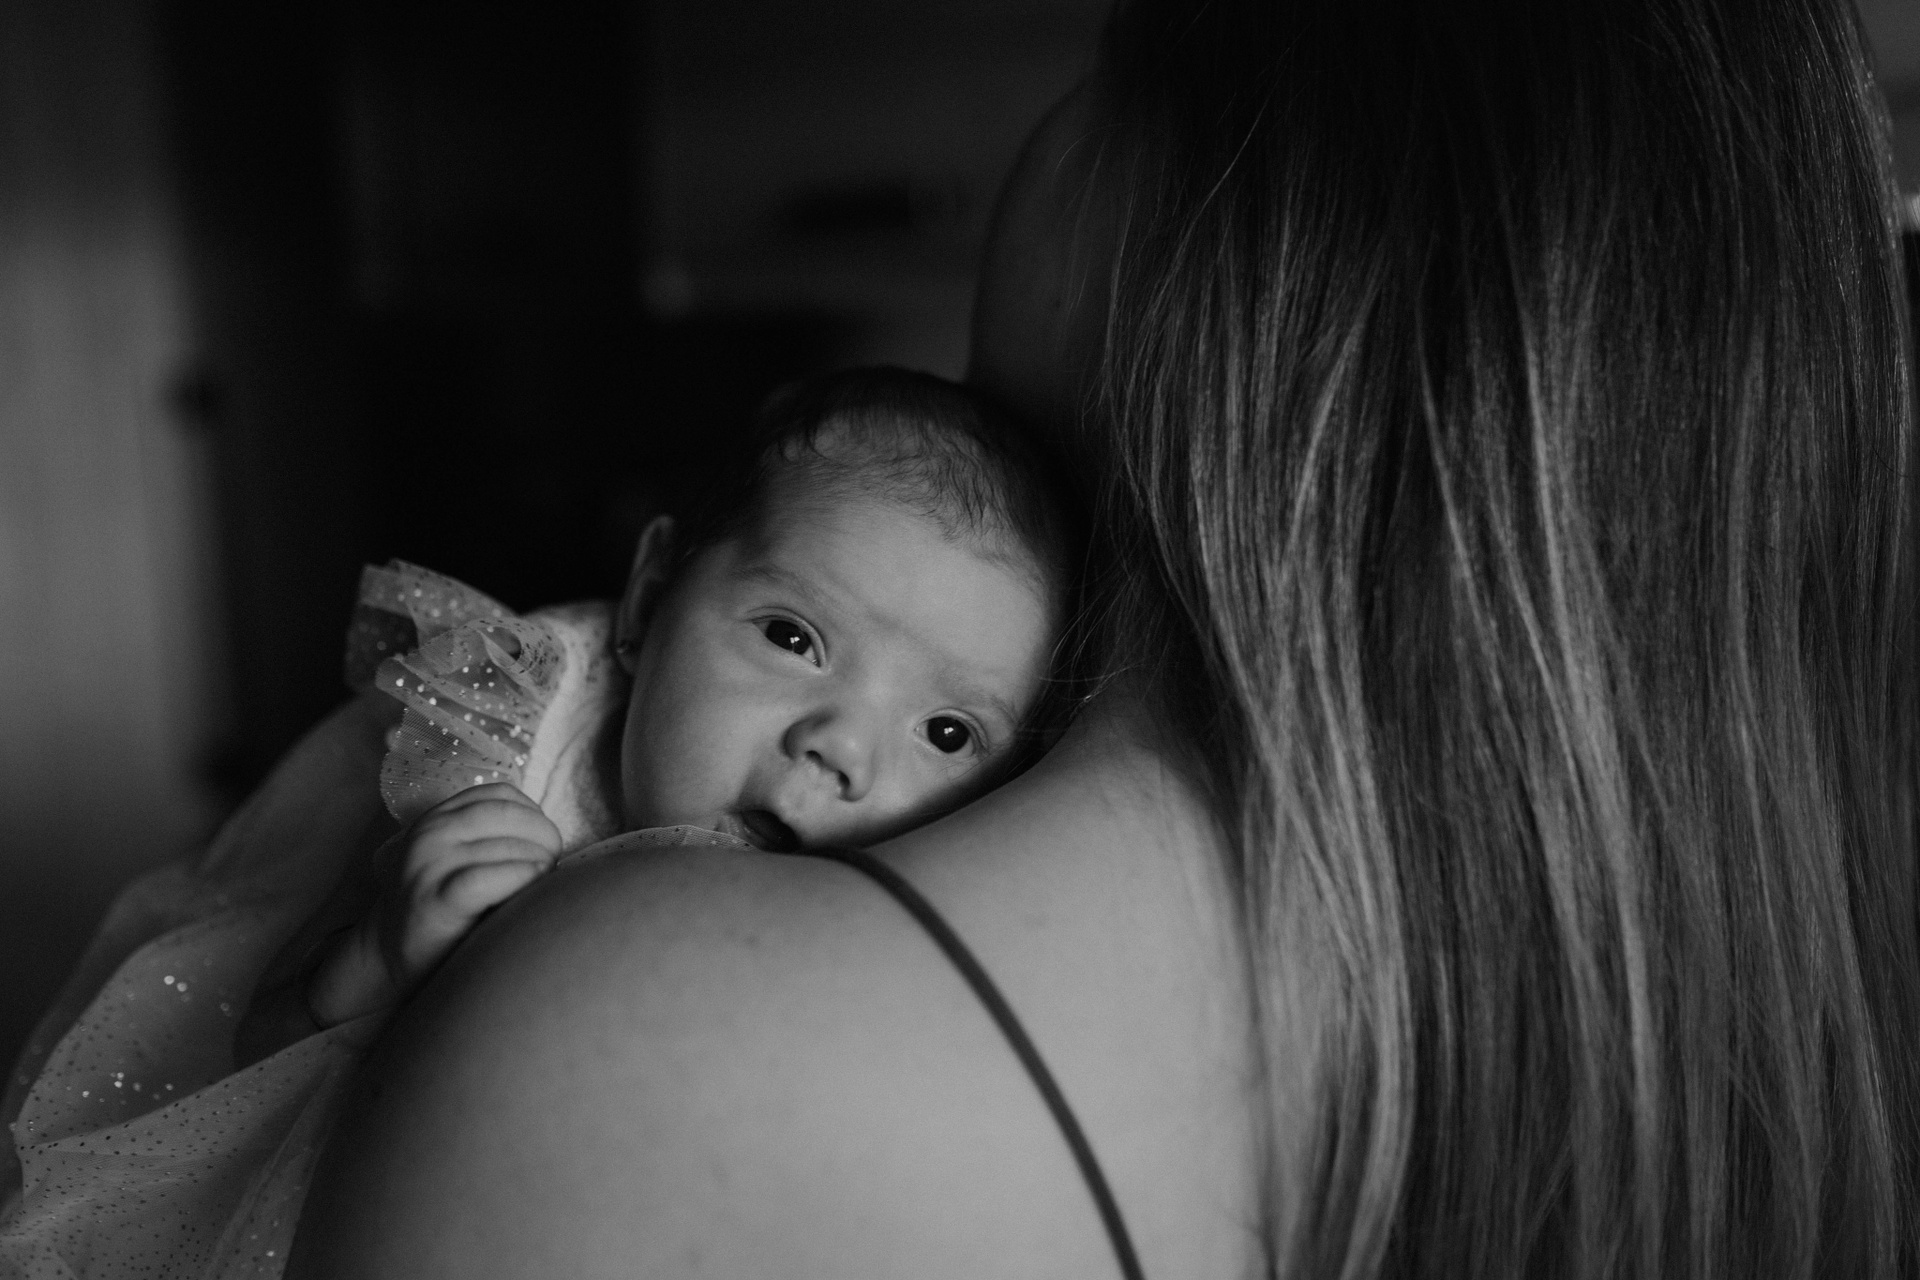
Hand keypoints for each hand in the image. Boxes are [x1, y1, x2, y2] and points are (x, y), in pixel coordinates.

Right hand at [307, 784, 561, 1025]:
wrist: (390, 956)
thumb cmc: (442, 907)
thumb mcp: (457, 858)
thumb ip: (490, 838)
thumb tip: (551, 835)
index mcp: (438, 817)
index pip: (500, 794)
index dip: (533, 812)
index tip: (544, 840)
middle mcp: (430, 834)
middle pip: (507, 816)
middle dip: (543, 835)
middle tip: (554, 862)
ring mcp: (429, 865)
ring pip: (504, 846)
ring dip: (539, 861)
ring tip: (544, 881)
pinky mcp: (435, 900)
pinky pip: (488, 878)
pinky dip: (520, 878)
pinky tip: (532, 887)